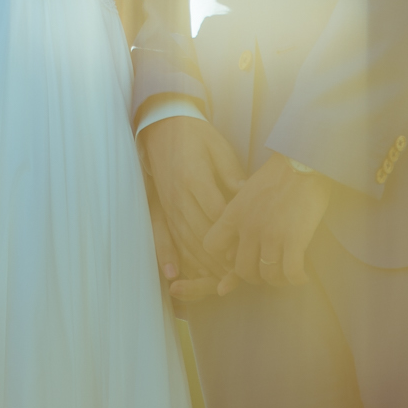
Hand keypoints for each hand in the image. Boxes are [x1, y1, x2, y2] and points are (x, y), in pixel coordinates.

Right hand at [140, 115, 245, 296]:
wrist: (163, 127)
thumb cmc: (197, 136)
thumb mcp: (219, 149)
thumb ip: (231, 175)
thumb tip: (247, 197)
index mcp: (194, 177)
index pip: (215, 213)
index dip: (231, 235)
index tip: (247, 249)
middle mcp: (178, 194)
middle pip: (199, 232)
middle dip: (218, 257)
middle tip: (237, 275)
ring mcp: (167, 202)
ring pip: (183, 238)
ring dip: (199, 261)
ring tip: (217, 281)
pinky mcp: (161, 207)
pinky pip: (164, 235)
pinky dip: (169, 255)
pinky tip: (174, 273)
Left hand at [202, 155, 331, 290]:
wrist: (303, 163)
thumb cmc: (277, 176)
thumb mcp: (246, 193)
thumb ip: (237, 217)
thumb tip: (230, 247)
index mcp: (233, 214)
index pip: (211, 246)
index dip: (221, 257)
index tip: (235, 257)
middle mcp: (249, 227)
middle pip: (241, 269)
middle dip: (253, 276)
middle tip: (264, 272)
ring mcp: (271, 235)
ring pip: (267, 275)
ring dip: (276, 280)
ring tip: (284, 275)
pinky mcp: (295, 239)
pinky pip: (291, 273)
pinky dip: (296, 279)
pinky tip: (301, 277)